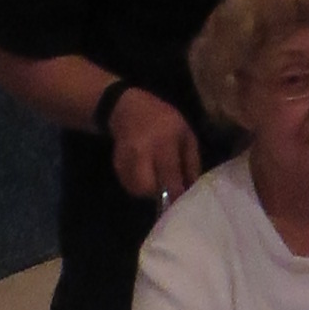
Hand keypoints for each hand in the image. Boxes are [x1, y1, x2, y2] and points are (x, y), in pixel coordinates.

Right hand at [109, 88, 201, 206]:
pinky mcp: (117, 164)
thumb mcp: (186, 134)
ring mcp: (127, 158)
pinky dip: (137, 186)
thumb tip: (191, 187)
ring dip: (148, 192)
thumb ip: (191, 161)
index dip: (176, 190)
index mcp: (164, 141)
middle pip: (148, 186)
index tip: (181, 200)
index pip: (169, 173)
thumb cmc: (164, 121)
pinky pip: (128, 185)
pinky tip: (145, 176)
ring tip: (156, 180)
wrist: (130, 109)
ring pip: (136, 189)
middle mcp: (143, 151)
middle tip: (166, 188)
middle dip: (158, 193)